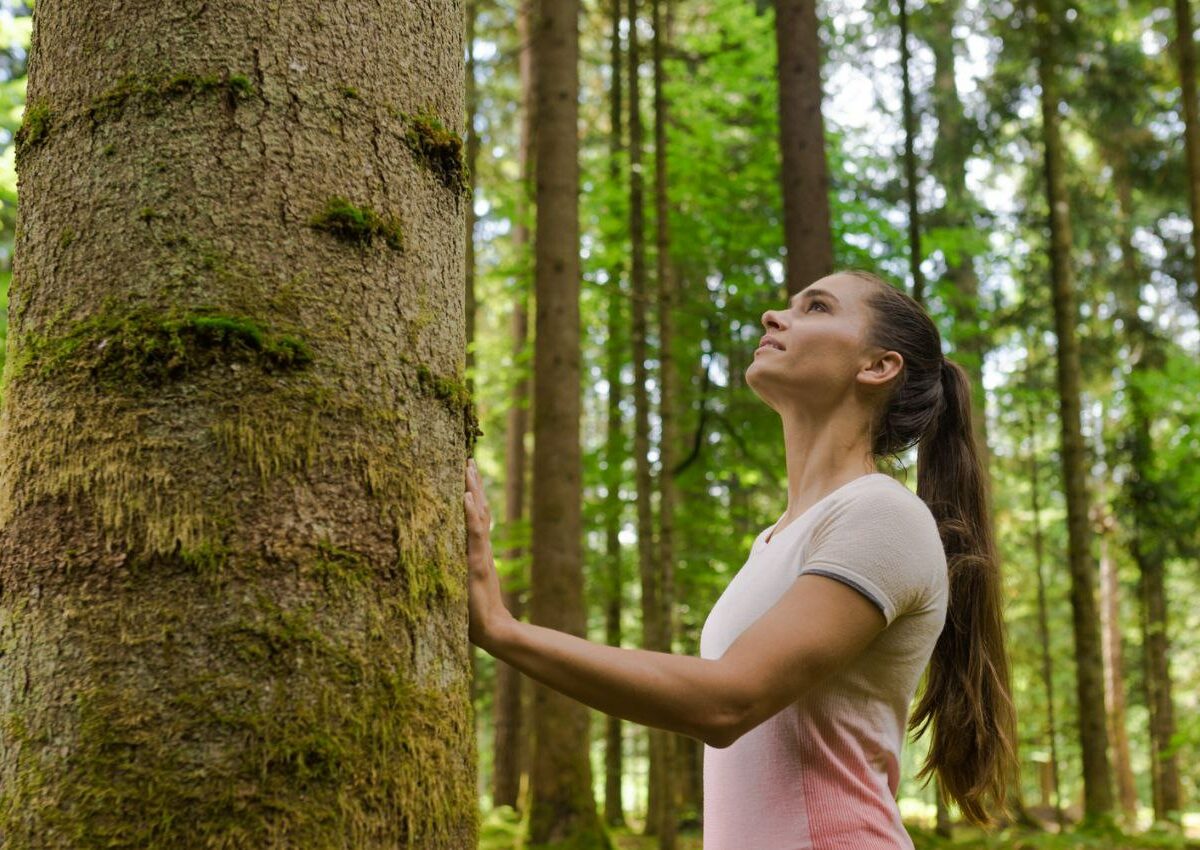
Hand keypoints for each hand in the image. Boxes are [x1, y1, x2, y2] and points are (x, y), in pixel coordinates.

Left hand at [464, 458, 511, 649]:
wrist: (492, 630)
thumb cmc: (472, 614)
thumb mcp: (461, 587)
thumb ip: (454, 574)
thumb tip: (434, 567)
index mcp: (477, 551)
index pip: (476, 517)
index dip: (472, 495)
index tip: (466, 473)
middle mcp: (481, 548)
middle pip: (479, 509)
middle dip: (474, 483)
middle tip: (468, 459)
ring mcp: (481, 554)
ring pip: (478, 515)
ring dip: (473, 489)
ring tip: (468, 467)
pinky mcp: (477, 563)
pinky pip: (474, 532)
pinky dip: (470, 512)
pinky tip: (465, 494)